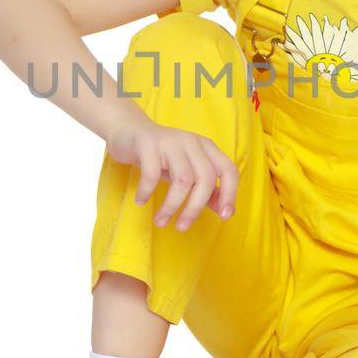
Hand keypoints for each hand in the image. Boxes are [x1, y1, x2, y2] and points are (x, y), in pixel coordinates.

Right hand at [106, 117, 237, 230]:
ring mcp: (171, 141)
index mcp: (206, 147)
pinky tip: (141, 201)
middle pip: (205, 179)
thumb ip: (206, 189)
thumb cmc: (161, 156)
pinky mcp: (148, 143)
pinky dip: (147, 191)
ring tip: (160, 221)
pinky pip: (152, 173)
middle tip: (182, 227)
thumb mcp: (186, 171)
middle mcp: (192, 142)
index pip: (228, 170)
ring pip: (182, 179)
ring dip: (171, 206)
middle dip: (195, 208)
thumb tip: (224, 211)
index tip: (224, 217)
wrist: (127, 130)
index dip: (230, 194)